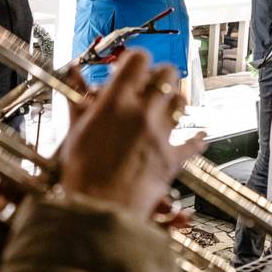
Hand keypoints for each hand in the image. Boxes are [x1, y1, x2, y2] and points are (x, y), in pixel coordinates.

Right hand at [57, 51, 205, 216]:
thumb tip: (72, 72)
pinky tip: (199, 136)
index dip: (137, 59)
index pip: (138, 59)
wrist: (94, 212)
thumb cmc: (79, 175)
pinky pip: (192, 144)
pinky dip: (197, 140)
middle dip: (160, 75)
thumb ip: (77, 98)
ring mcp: (160, 135)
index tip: (133, 66)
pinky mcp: (171, 159)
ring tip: (167, 106)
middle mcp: (141, 113)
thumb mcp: (74, 131)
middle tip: (151, 83)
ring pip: (181, 102)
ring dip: (175, 101)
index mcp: (115, 102)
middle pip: (167, 75)